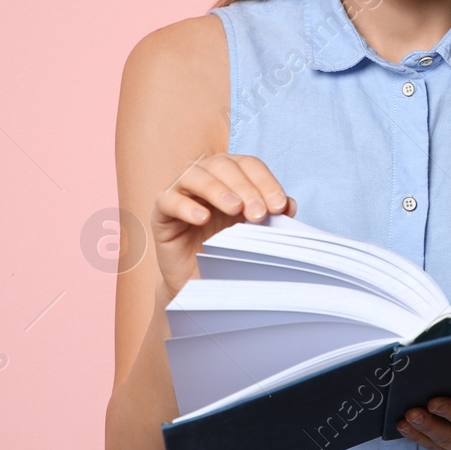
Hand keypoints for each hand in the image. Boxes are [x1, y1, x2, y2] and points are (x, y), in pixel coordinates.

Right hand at [152, 152, 295, 298]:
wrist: (201, 284)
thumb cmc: (229, 252)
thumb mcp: (255, 232)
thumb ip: (271, 215)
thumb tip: (289, 204)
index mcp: (230, 176)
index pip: (248, 164)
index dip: (265, 181)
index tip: (279, 207)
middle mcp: (205, 177)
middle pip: (223, 165)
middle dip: (245, 187)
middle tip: (259, 214)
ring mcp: (180, 192)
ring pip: (195, 175)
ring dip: (217, 189)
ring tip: (235, 209)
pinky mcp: (161, 213)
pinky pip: (168, 200)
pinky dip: (185, 206)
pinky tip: (202, 219)